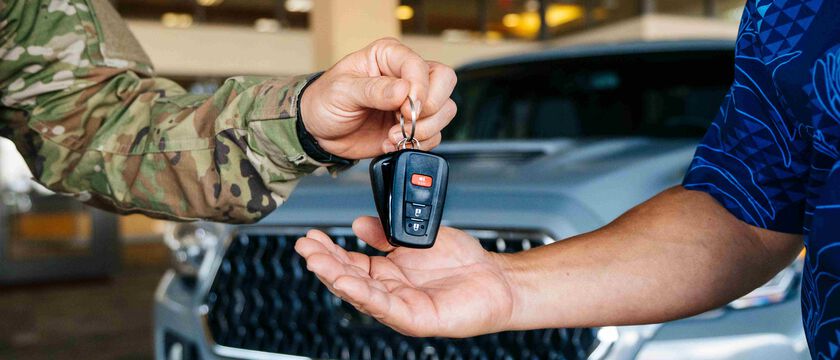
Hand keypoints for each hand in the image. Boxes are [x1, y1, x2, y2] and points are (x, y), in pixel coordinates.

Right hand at [294, 216, 515, 337]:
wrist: (498, 278)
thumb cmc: (462, 261)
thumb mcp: (416, 237)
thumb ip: (387, 233)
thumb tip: (357, 224)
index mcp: (388, 272)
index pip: (351, 263)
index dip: (329, 251)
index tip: (311, 236)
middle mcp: (390, 291)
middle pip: (349, 279)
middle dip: (325, 263)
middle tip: (305, 247)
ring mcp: (402, 307)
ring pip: (362, 295)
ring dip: (338, 278)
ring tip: (318, 263)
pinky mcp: (418, 319)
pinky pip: (387, 308)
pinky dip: (366, 296)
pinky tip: (349, 283)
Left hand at [299, 38, 457, 159]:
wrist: (318, 131)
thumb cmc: (325, 100)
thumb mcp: (342, 91)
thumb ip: (374, 90)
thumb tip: (404, 91)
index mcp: (389, 56)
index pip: (421, 66)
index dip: (419, 88)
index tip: (405, 107)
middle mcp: (406, 76)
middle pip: (444, 83)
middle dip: (429, 108)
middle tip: (403, 121)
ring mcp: (412, 102)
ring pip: (444, 111)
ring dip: (424, 129)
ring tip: (393, 136)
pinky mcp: (413, 126)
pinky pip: (434, 135)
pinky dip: (417, 144)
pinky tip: (391, 143)